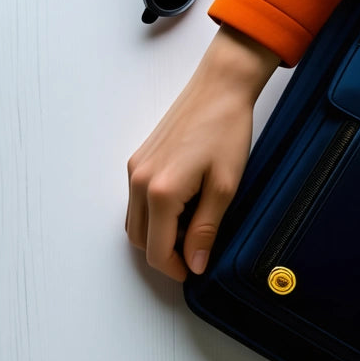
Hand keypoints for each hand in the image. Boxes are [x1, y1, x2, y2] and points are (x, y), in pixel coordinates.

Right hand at [126, 26, 279, 280]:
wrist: (218, 89)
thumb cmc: (225, 131)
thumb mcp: (224, 187)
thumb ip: (206, 229)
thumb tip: (196, 263)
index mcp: (160, 192)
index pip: (156, 250)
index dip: (176, 269)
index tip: (197, 271)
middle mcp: (138, 182)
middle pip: (138, 240)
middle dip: (163, 255)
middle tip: (195, 254)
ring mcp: (134, 169)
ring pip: (134, 221)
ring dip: (157, 235)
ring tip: (191, 229)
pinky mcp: (137, 160)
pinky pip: (135, 201)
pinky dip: (152, 215)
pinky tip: (182, 207)